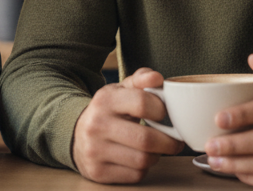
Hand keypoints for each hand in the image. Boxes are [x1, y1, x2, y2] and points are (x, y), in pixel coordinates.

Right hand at [71, 67, 184, 183]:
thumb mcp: (120, 91)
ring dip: (156, 156)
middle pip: (146, 139)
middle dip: (168, 142)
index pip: (143, 103)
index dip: (162, 110)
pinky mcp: (98, 171)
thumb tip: (157, 78)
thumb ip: (141, 80)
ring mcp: (95, 150)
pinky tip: (138, 159)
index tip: (166, 115)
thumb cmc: (108, 112)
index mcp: (105, 100)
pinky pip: (135, 175)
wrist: (77, 135)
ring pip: (143, 160)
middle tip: (175, 141)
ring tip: (154, 149)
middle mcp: (97, 125)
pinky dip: (143, 168)